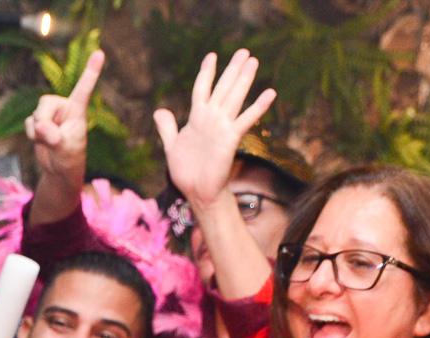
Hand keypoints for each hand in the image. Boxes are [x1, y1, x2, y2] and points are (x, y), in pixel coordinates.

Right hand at [25, 49, 104, 192]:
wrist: (59, 171)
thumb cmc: (69, 159)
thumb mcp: (63, 149)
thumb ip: (52, 136)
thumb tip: (38, 126)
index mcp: (77, 111)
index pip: (83, 89)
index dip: (91, 71)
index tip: (100, 52)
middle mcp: (63, 108)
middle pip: (45, 102)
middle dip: (43, 120)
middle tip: (51, 138)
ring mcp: (50, 115)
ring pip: (35, 114)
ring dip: (37, 132)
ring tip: (50, 143)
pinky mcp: (39, 121)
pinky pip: (28, 124)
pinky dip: (32, 136)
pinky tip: (41, 142)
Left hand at [154, 49, 275, 207]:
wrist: (197, 192)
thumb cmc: (187, 172)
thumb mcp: (172, 146)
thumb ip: (167, 128)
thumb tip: (159, 111)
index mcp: (197, 118)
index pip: (202, 89)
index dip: (206, 73)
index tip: (212, 56)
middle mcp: (211, 119)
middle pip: (223, 88)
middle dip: (232, 69)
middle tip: (244, 51)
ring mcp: (222, 127)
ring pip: (234, 97)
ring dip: (244, 79)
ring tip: (254, 61)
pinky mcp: (230, 138)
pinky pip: (245, 119)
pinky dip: (258, 107)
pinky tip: (270, 93)